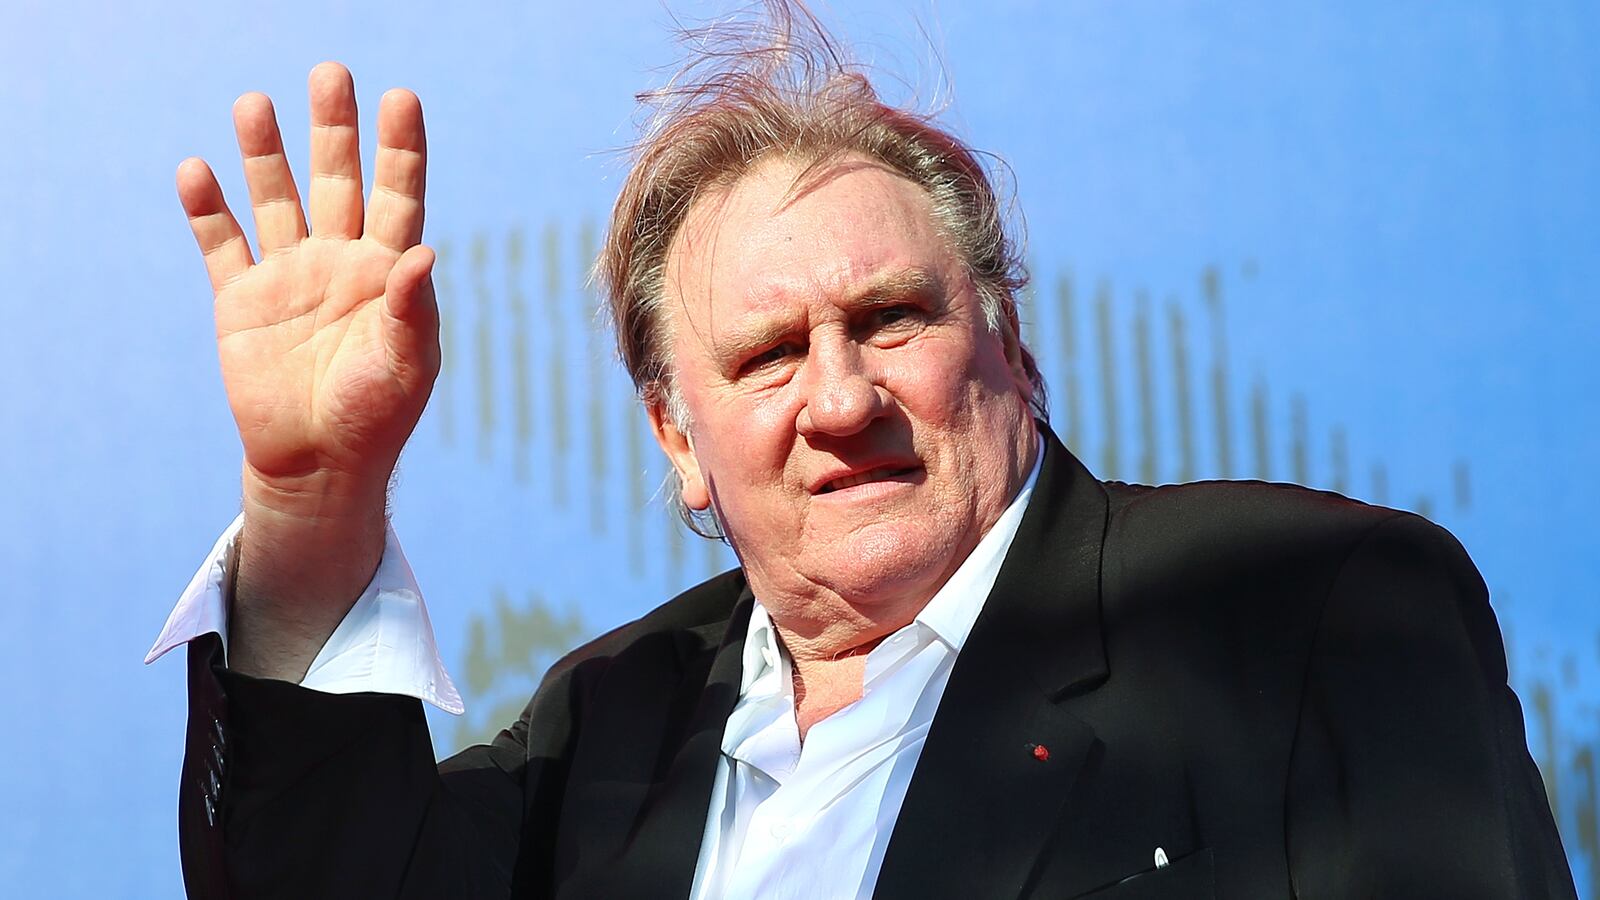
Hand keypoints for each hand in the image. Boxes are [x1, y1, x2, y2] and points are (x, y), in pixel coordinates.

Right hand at [177, 62, 437, 516]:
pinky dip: (208, 210)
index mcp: (388, 270)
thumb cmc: (377, 416)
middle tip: (330, 74)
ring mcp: (289, 276)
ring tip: (254, 103)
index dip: (400, 149)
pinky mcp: (242, 300)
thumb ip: (412, 308)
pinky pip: (221, 245)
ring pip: (277, 199)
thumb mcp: (407, 365)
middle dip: (333, 129)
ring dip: (266, 154)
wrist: (319, 464)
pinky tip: (196, 170)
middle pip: (337, 180)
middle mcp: (339, 260)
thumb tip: (424, 253)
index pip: (398, 195)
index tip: (401, 99)